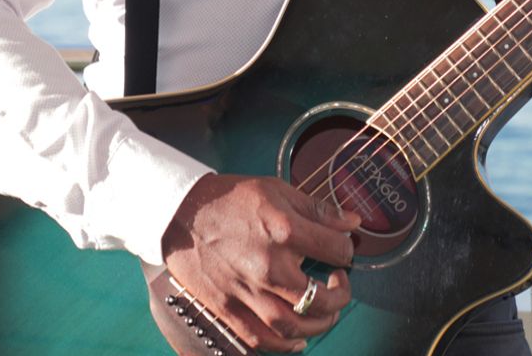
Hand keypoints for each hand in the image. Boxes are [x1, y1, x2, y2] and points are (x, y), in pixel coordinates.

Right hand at [160, 173, 358, 351]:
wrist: (180, 211)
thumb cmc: (229, 199)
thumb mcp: (277, 190)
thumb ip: (318, 209)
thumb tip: (352, 222)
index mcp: (284, 231)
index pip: (336, 251)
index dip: (346, 251)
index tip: (342, 251)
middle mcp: (268, 266)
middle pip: (320, 299)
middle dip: (340, 297)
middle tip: (339, 286)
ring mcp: (246, 291)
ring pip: (293, 326)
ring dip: (318, 326)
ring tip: (325, 314)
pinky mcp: (226, 307)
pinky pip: (259, 339)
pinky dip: (282, 345)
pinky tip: (297, 339)